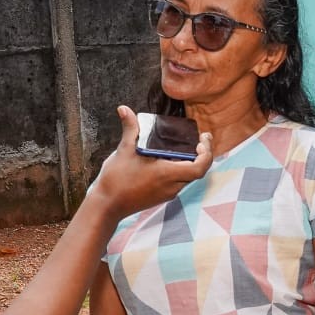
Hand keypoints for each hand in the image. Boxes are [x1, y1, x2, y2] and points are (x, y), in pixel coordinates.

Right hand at [87, 107, 213, 219]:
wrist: (107, 206)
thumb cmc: (116, 180)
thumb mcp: (124, 150)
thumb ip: (130, 128)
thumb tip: (124, 109)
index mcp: (167, 174)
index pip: (200, 167)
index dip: (207, 153)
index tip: (203, 140)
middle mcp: (171, 186)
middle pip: (196, 171)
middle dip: (200, 155)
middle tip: (198, 140)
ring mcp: (167, 194)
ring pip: (187, 178)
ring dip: (189, 163)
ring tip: (183, 148)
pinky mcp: (161, 197)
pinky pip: (177, 183)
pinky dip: (178, 171)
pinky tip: (167, 161)